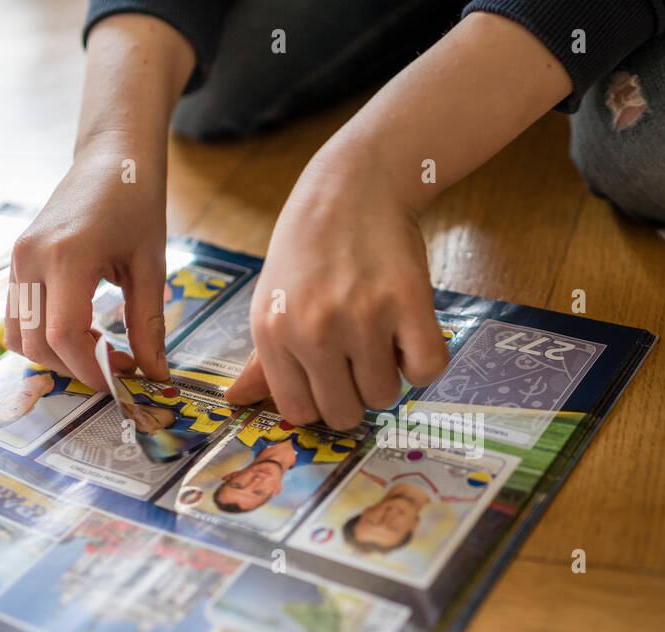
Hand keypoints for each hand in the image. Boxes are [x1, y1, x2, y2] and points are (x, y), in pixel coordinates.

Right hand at [4, 12, 193, 390]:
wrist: (110, 157)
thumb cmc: (137, 203)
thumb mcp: (151, 265)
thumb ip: (149, 323)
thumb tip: (156, 374)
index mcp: (67, 256)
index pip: (64, 335)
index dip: (93, 368)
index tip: (125, 377)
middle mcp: (30, 258)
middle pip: (36, 343)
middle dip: (76, 369)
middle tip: (119, 369)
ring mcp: (16, 258)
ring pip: (19, 335)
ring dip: (57, 357)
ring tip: (102, 349)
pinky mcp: (16, 260)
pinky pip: (17, 315)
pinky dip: (44, 336)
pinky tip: (84, 330)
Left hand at [225, 150, 448, 430]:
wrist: (354, 184)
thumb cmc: (310, 247)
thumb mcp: (272, 298)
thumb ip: (262, 359)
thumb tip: (238, 401)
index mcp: (272, 332)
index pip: (300, 413)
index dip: (321, 401)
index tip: (330, 379)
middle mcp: (312, 329)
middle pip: (344, 414)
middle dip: (356, 394)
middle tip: (359, 355)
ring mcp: (361, 317)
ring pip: (385, 396)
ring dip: (389, 373)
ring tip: (382, 332)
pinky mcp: (407, 302)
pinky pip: (426, 371)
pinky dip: (423, 360)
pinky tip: (409, 330)